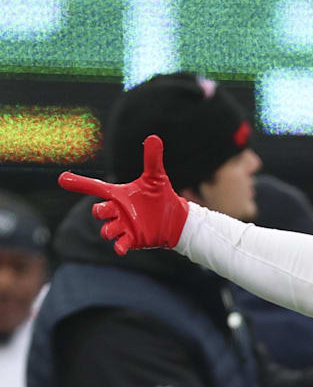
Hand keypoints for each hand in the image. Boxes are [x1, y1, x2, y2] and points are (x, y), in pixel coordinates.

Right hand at [57, 135, 188, 254]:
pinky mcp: (132, 239)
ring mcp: (123, 226)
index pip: (95, 187)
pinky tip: (121, 249)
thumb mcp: (156, 177)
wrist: (175, 219)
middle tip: (107, 209)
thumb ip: (152, 159)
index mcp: (118, 194)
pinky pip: (120, 244)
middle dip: (98, 211)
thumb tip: (154, 137)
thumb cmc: (161, 197)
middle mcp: (117, 210)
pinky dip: (119, 247)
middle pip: (98, 211)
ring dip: (108, 229)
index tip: (62, 178)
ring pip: (106, 229)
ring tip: (116, 229)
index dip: (79, 183)